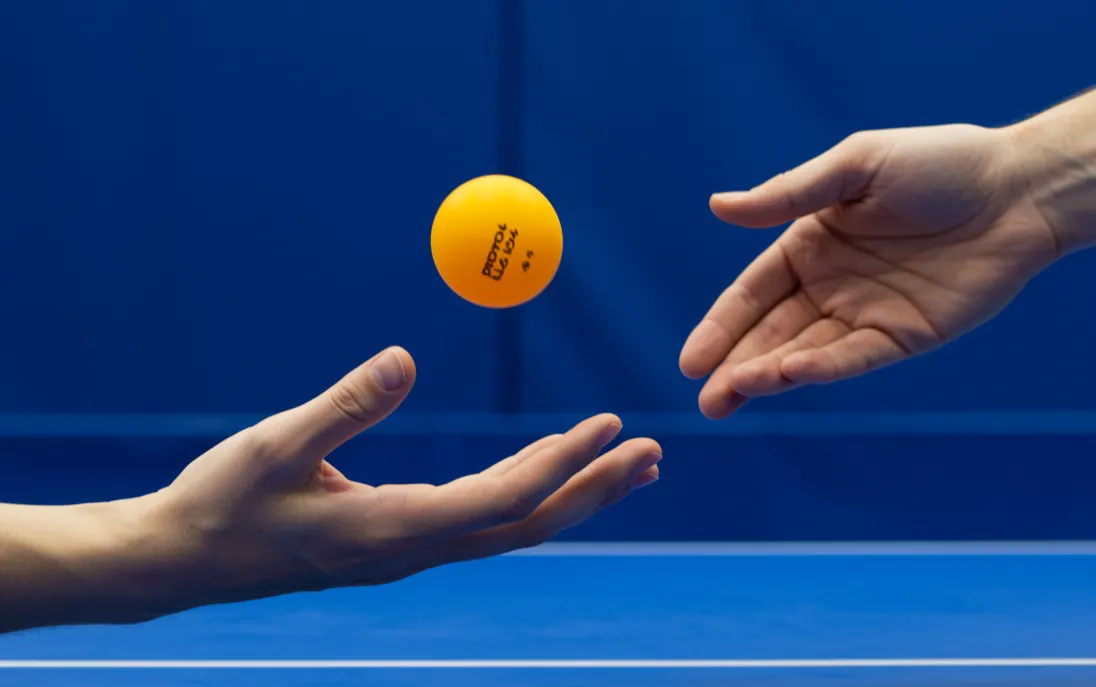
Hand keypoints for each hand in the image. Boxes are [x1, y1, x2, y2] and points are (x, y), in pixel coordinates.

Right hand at [154, 347, 660, 609]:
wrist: (181, 561)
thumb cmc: (221, 501)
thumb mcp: (275, 445)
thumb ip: (344, 405)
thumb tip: (406, 356)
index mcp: (390, 529)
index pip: (501, 500)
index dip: (561, 463)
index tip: (609, 424)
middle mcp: (411, 551)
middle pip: (526, 524)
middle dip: (593, 490)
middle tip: (653, 453)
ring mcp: (406, 554)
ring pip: (510, 529)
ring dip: (570, 497)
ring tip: (623, 466)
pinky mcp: (396, 545)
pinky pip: (483, 524)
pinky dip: (528, 496)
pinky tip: (545, 471)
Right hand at [680, 124, 1060, 418]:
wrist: (1019, 188)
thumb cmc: (937, 163)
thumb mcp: (855, 166)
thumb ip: (787, 195)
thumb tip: (718, 205)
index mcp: (809, 246)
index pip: (751, 295)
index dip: (720, 328)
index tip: (691, 360)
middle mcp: (830, 286)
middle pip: (770, 335)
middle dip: (735, 368)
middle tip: (707, 401)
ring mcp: (865, 314)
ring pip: (806, 353)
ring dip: (769, 375)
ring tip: (734, 395)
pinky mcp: (904, 336)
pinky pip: (855, 357)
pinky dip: (823, 368)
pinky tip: (790, 374)